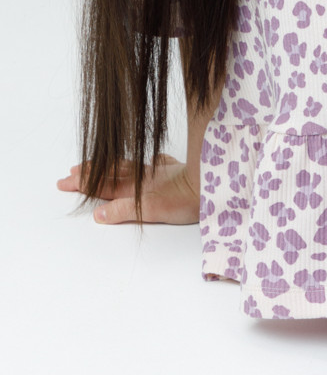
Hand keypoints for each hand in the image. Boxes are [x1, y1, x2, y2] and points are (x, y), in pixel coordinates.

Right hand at [56, 154, 199, 224]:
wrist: (213, 182)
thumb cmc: (189, 199)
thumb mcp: (153, 210)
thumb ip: (125, 210)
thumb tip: (99, 214)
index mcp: (135, 188)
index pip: (103, 185)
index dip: (84, 184)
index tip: (65, 181)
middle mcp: (144, 178)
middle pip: (110, 174)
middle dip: (89, 174)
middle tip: (70, 173)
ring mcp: (159, 172)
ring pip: (127, 166)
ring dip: (109, 166)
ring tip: (94, 163)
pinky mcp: (175, 170)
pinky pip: (153, 162)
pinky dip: (144, 161)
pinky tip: (147, 160)